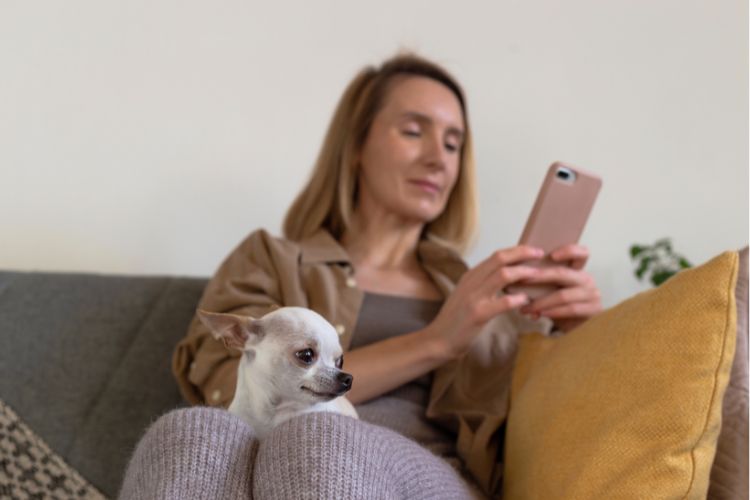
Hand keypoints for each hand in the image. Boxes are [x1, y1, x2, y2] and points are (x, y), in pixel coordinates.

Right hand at [423, 245, 543, 359]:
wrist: (438, 340)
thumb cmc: (457, 320)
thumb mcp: (468, 295)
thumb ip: (484, 285)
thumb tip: (508, 278)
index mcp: (471, 276)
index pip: (497, 255)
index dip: (517, 250)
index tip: (533, 251)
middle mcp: (472, 282)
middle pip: (500, 258)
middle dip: (523, 253)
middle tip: (540, 254)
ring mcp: (473, 297)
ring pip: (502, 276)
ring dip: (523, 273)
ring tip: (538, 275)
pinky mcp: (477, 314)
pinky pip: (502, 302)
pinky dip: (518, 299)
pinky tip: (526, 301)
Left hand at [519, 244, 601, 331]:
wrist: (578, 327)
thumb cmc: (561, 305)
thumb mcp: (553, 290)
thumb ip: (543, 282)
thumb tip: (516, 279)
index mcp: (578, 270)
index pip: (582, 253)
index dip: (569, 251)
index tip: (552, 255)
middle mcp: (587, 280)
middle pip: (563, 274)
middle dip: (540, 277)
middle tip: (522, 279)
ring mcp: (592, 294)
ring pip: (563, 295)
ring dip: (541, 302)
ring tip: (526, 307)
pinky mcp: (593, 310)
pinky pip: (570, 309)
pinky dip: (553, 311)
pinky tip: (540, 314)